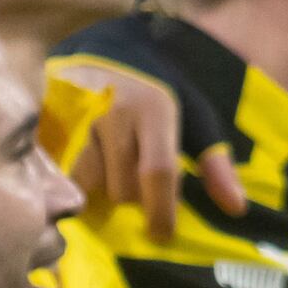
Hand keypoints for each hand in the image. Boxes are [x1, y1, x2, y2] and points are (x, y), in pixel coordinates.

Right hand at [42, 61, 245, 235]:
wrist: (104, 52)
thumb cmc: (157, 91)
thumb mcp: (195, 115)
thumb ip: (215, 162)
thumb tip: (236, 208)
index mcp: (152, 110)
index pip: (157, 172)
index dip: (161, 211)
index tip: (163, 234)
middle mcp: (112, 116)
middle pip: (123, 189)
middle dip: (137, 199)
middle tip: (144, 184)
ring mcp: (76, 124)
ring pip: (90, 187)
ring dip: (106, 191)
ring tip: (117, 173)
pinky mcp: (51, 132)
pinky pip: (63, 178)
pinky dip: (78, 186)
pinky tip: (90, 172)